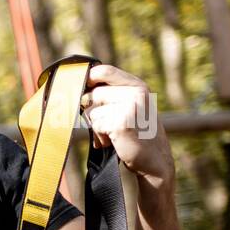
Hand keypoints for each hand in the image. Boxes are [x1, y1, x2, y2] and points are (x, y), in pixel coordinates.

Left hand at [79, 64, 174, 184]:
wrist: (153, 159)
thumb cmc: (136, 133)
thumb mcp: (128, 107)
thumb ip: (110, 95)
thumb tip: (76, 91)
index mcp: (137, 86)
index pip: (104, 71)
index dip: (87, 78)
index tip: (81, 88)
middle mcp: (136, 93)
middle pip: (93, 94)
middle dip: (92, 111)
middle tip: (107, 124)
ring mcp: (130, 107)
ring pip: (92, 112)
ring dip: (97, 127)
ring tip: (113, 133)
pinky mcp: (122, 123)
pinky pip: (95, 125)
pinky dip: (100, 136)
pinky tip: (114, 141)